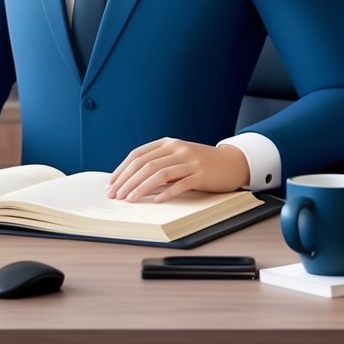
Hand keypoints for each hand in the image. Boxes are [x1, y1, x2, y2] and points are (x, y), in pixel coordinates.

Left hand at [106, 138, 250, 201]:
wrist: (232, 162)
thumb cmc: (201, 162)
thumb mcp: (177, 157)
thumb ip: (158, 163)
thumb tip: (131, 180)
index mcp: (168, 143)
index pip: (137, 155)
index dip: (122, 170)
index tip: (111, 184)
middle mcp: (177, 149)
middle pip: (145, 165)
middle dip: (127, 181)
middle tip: (115, 195)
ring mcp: (190, 161)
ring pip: (160, 174)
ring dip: (141, 187)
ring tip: (130, 199)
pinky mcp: (202, 174)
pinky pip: (181, 184)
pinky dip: (167, 192)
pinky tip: (157, 200)